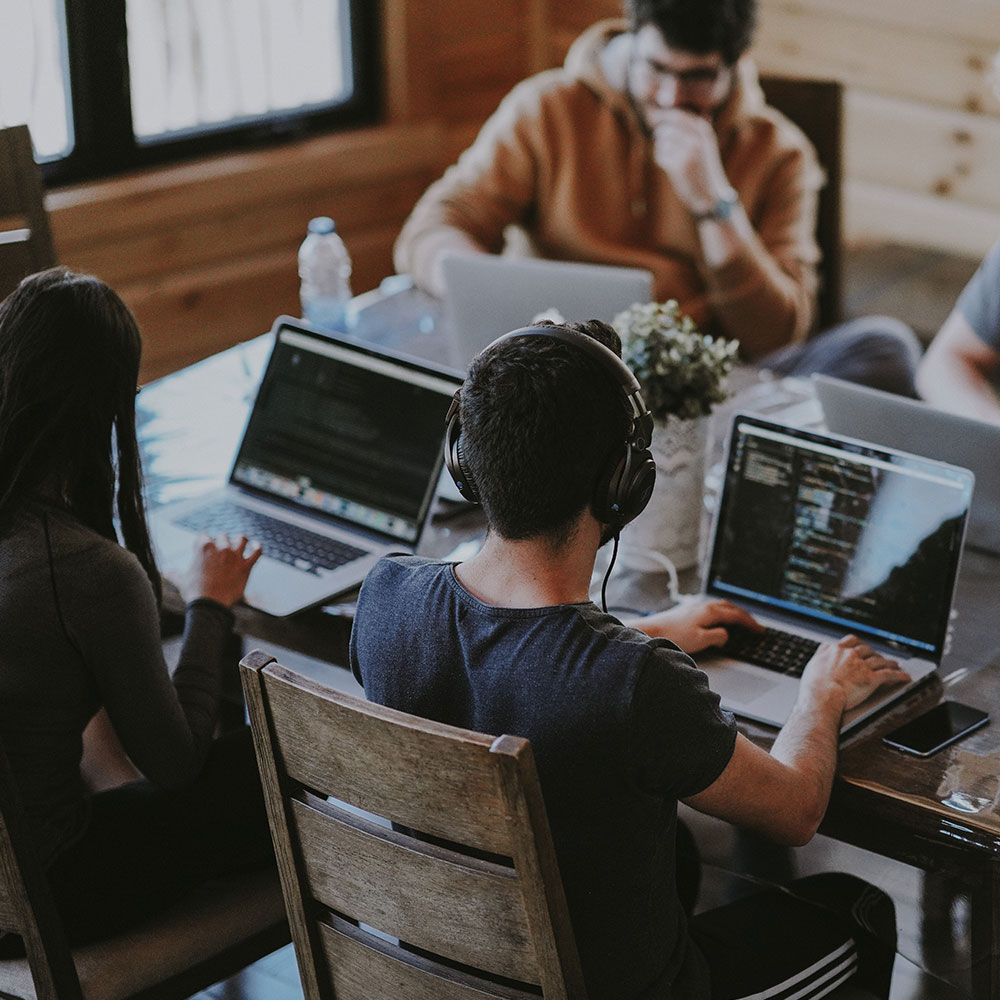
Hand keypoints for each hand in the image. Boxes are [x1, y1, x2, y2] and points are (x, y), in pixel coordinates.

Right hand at [176, 534, 261, 607]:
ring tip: (239, 545)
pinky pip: (257, 551)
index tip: (204, 549)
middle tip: (220, 552)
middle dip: (221, 542)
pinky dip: (257, 547)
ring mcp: (235, 556)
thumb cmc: (194, 593)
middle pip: (223, 536)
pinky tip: (255, 547)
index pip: (204, 536)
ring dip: (239, 541)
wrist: (210, 605)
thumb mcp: (180, 581)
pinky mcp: (246, 566)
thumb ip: (174, 574)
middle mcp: (220, 547)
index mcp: (203, 547)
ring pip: (241, 538)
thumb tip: (165, 573)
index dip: (203, 542)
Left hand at [631, 598, 763, 652]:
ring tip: (739, 621)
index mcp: (710, 612)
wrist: (650, 631)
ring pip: (720, 606)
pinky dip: (721, 612)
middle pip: (730, 607)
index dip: (750, 623)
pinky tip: (717, 618)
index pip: (736, 615)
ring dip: (733, 612)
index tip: (760, 630)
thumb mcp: (701, 640)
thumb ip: (718, 637)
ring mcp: (694, 606)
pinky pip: (711, 608)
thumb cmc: (673, 636)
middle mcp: (703, 606)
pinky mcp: (687, 610)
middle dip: (744, 616)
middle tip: (754, 625)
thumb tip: (726, 635)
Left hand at [650, 109, 731, 215]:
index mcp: (705, 131)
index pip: (679, 115)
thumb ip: (694, 128)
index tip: (655, 117)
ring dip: (662, 149)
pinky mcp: (678, 165)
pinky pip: (660, 155)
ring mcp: (688, 152)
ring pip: (662, 142)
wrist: (709, 195)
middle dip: (660, 134)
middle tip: (660, 139)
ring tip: (671, 158)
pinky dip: (662, 160)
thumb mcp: (705, 145)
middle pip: (667, 127)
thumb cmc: (704, 169)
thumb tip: (673, 112)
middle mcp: (697, 138)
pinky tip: (671, 167)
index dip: (664, 115)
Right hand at [801, 635, 910, 712]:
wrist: (822, 697)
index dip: (858, 644)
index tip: (861, 646)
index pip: (850, 641)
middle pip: (866, 649)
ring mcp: (861, 665)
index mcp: (835, 650)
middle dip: (874, 653)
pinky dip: (898, 675)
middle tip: (878, 657)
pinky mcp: (871, 678)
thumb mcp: (813, 665)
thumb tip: (823, 650)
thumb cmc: (814, 687)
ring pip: (879, 660)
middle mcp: (849, 654)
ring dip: (889, 662)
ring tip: (894, 664)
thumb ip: (821, 655)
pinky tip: (904, 676)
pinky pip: (888, 674)